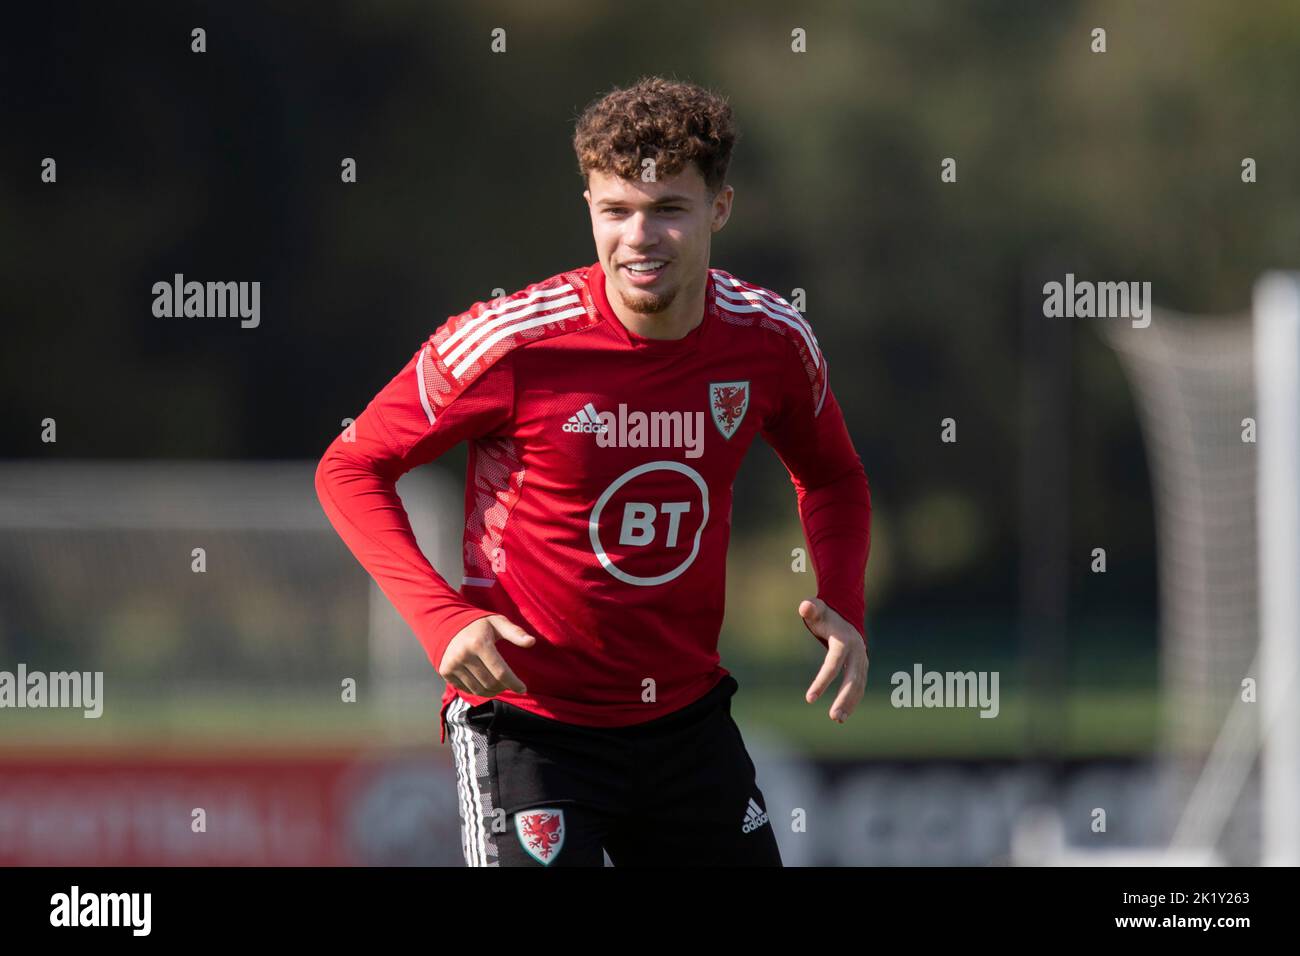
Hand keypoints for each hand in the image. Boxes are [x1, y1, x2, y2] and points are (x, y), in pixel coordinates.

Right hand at [438, 614, 535, 696]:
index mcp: (479, 643)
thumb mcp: (497, 622)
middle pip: (490, 683)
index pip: (500, 672)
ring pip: (478, 690)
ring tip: (499, 685)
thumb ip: (515, 632)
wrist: (447, 623)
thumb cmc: (478, 624)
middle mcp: (463, 655)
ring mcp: (452, 665)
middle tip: (509, 683)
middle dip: (504, 687)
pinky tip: (484, 683)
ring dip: (492, 691)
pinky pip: (466, 689)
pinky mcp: (445, 672)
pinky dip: (478, 690)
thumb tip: (532, 642)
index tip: (523, 688)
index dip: (513, 683)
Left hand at [800, 598, 867, 723]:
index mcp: (844, 641)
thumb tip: (804, 607)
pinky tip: (843, 713)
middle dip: (843, 698)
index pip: (833, 664)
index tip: (809, 699)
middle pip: (852, 679)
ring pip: (859, 686)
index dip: (822, 681)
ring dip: (850, 703)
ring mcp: (862, 661)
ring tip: (838, 720)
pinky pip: (859, 686)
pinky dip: (853, 700)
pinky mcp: (862, 668)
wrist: (846, 615)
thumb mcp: (817, 609)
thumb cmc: (825, 614)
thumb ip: (810, 608)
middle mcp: (857, 653)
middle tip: (833, 717)